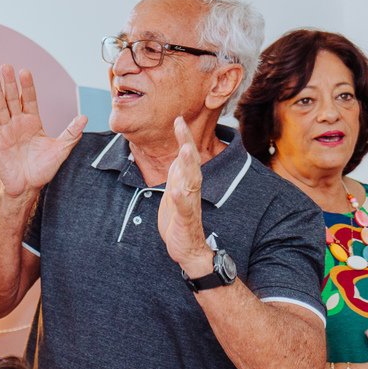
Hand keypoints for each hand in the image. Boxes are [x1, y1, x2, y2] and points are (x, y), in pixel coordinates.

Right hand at [0, 65, 85, 198]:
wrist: (27, 187)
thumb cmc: (43, 169)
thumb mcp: (60, 150)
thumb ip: (71, 133)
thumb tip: (84, 117)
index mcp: (33, 122)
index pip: (30, 99)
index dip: (27, 86)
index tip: (24, 72)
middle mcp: (18, 123)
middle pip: (13, 99)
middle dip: (10, 83)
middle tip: (6, 67)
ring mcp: (6, 131)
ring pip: (0, 108)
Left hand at [157, 117, 212, 273]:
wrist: (188, 248)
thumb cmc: (180, 219)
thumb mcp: (176, 190)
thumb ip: (179, 173)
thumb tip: (179, 153)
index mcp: (187, 182)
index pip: (186, 157)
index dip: (183, 139)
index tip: (178, 119)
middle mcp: (191, 190)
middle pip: (191, 164)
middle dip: (186, 145)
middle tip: (181, 126)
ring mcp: (190, 204)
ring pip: (191, 182)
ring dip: (188, 166)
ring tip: (185, 151)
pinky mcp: (186, 220)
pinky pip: (184, 209)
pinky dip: (181, 199)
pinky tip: (176, 191)